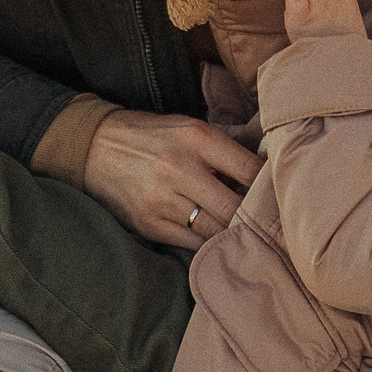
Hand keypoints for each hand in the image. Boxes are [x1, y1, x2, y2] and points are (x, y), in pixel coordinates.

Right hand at [80, 107, 264, 248]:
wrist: (94, 147)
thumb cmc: (153, 136)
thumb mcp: (190, 126)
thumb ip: (229, 144)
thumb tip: (270, 158)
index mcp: (196, 139)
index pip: (249, 170)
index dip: (269, 186)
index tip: (277, 194)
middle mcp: (180, 169)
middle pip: (235, 207)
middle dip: (255, 216)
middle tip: (268, 222)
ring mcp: (162, 200)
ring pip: (216, 231)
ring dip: (234, 233)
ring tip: (247, 233)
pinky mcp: (149, 224)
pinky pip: (193, 245)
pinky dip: (210, 244)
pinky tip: (218, 239)